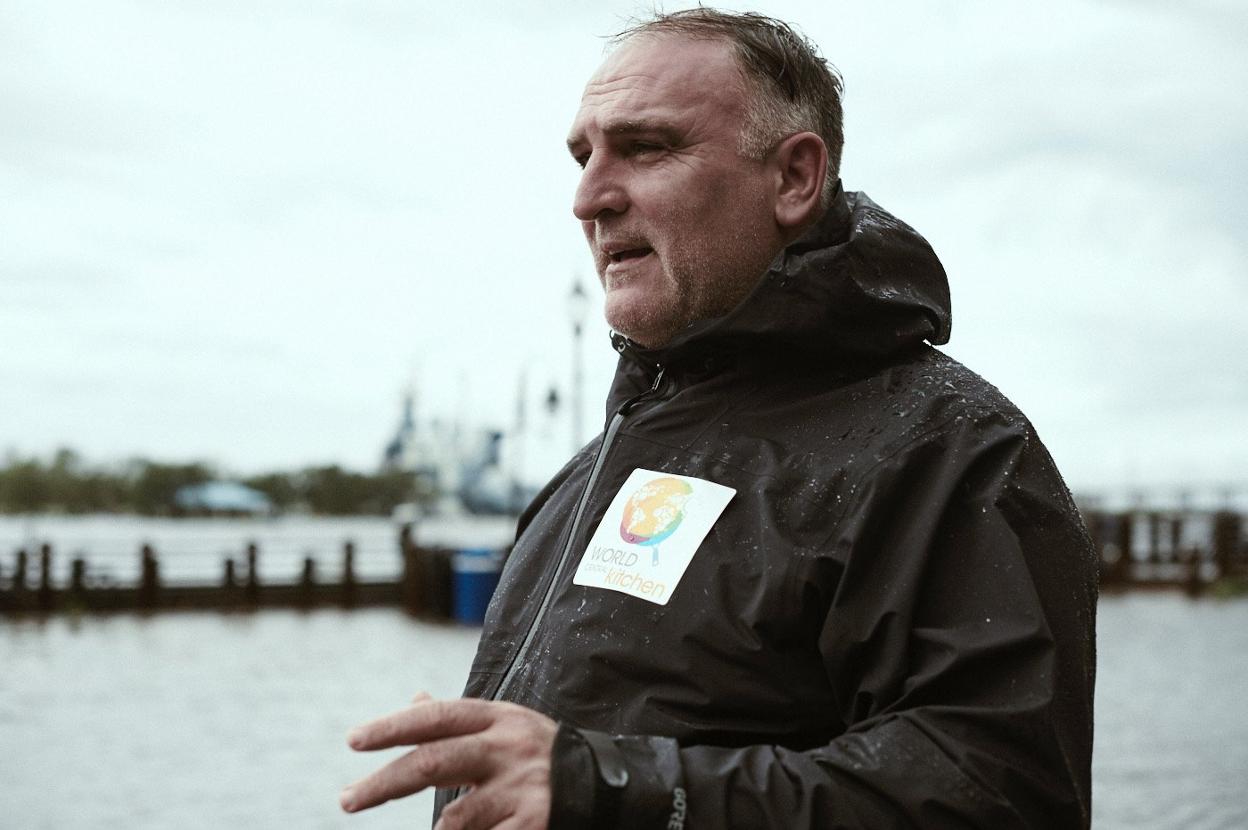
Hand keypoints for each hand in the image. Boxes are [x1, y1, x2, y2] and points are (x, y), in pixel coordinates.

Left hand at [340, 693, 557, 829]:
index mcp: (497, 718)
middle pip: (434, 762)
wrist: (607, 784)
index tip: (354, 741)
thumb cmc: (539, 754)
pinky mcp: (535, 822)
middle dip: (384, 784)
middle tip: (347, 800)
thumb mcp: (504, 726)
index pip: (436, 717)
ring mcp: (522, 787)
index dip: (393, 727)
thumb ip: (457, 720)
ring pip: (457, 817)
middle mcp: (508, 747)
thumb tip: (413, 697)